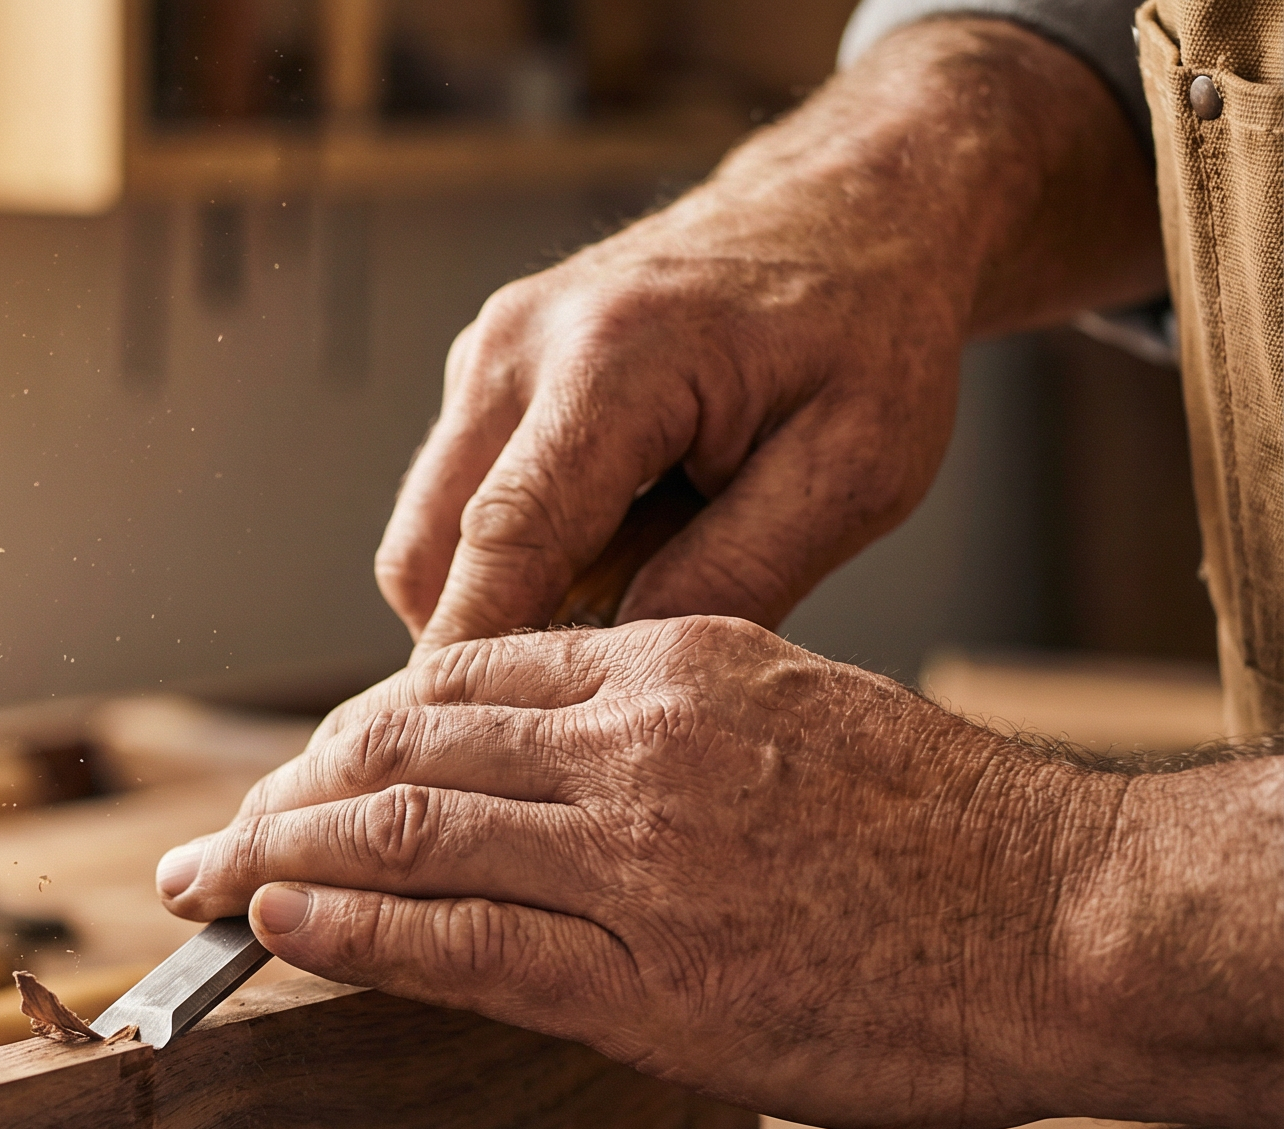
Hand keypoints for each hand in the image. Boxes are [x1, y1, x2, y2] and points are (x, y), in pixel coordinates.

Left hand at [156, 617, 1130, 1128]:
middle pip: (403, 743)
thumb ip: (662, 732)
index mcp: (674, 663)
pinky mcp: (648, 979)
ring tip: (206, 887)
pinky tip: (280, 931)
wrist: (1074, 921)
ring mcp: (636, 859)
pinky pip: (458, 942)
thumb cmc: (951, 837)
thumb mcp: (798, 717)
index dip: (351, 732)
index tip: (298, 777)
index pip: (459, 678)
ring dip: (280, 861)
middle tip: (215, 838)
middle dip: (286, 795)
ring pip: (406, 834)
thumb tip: (544, 772)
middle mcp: (636, 744)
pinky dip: (350, 933)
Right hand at [378, 18, 1162, 649]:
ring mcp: (488, 352)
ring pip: (427, 537)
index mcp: (615, 358)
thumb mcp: (856, 470)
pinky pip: (454, 503)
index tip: (473, 754)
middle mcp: (520, 344)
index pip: (505, 541)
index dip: (480, 660)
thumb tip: (617, 675)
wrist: (852, 206)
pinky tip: (607, 553)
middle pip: (428, 553)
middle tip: (569, 715)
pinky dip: (508, 558)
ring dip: (496, 600)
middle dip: (476, 647)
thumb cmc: (869, 330)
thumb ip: (738, 575)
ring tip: (618, 602)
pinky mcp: (483, 371)